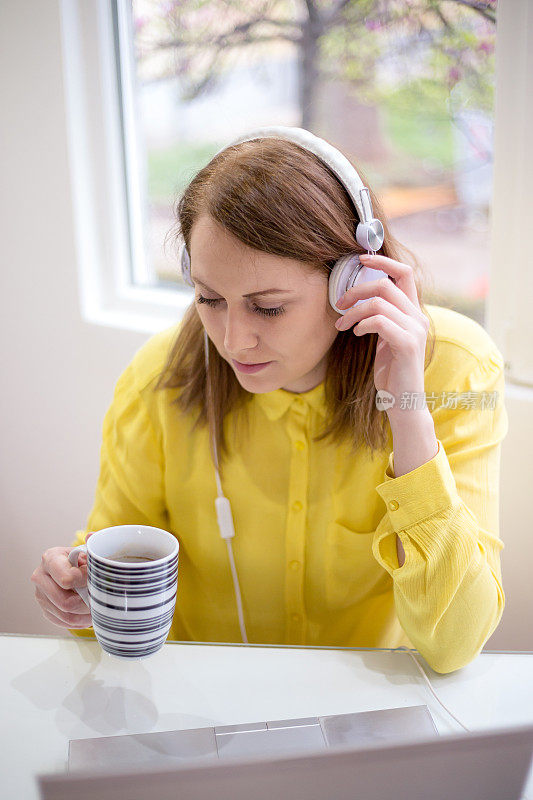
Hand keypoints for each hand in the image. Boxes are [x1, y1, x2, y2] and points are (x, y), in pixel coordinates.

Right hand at [31, 532, 94, 628]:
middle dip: (86, 603)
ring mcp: (40, 595)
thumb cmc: (82, 558)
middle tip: (99, 599)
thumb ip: (93, 544)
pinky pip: (63, 622)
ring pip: (65, 615)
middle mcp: (40, 577)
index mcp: (50, 558)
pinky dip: (79, 622)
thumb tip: (91, 537)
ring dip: (84, 615)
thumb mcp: (88, 549)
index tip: (94, 579)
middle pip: (65, 602)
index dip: (85, 582)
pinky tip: (88, 615)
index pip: (67, 579)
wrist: (73, 567)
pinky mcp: (45, 609)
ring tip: (97, 608)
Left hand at [334, 254, 429, 409]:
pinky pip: (379, 321)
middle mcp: (418, 317)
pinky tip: (356, 333)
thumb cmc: (391, 371)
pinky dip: (362, 324)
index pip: (405, 273)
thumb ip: (380, 318)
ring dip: (353, 311)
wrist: (403, 402)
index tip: (360, 260)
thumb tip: (356, 298)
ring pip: (379, 303)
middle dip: (356, 290)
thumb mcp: (385, 338)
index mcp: (414, 312)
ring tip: (342, 325)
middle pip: (386, 285)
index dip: (383, 262)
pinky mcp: (407, 344)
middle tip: (339, 304)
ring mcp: (415, 330)